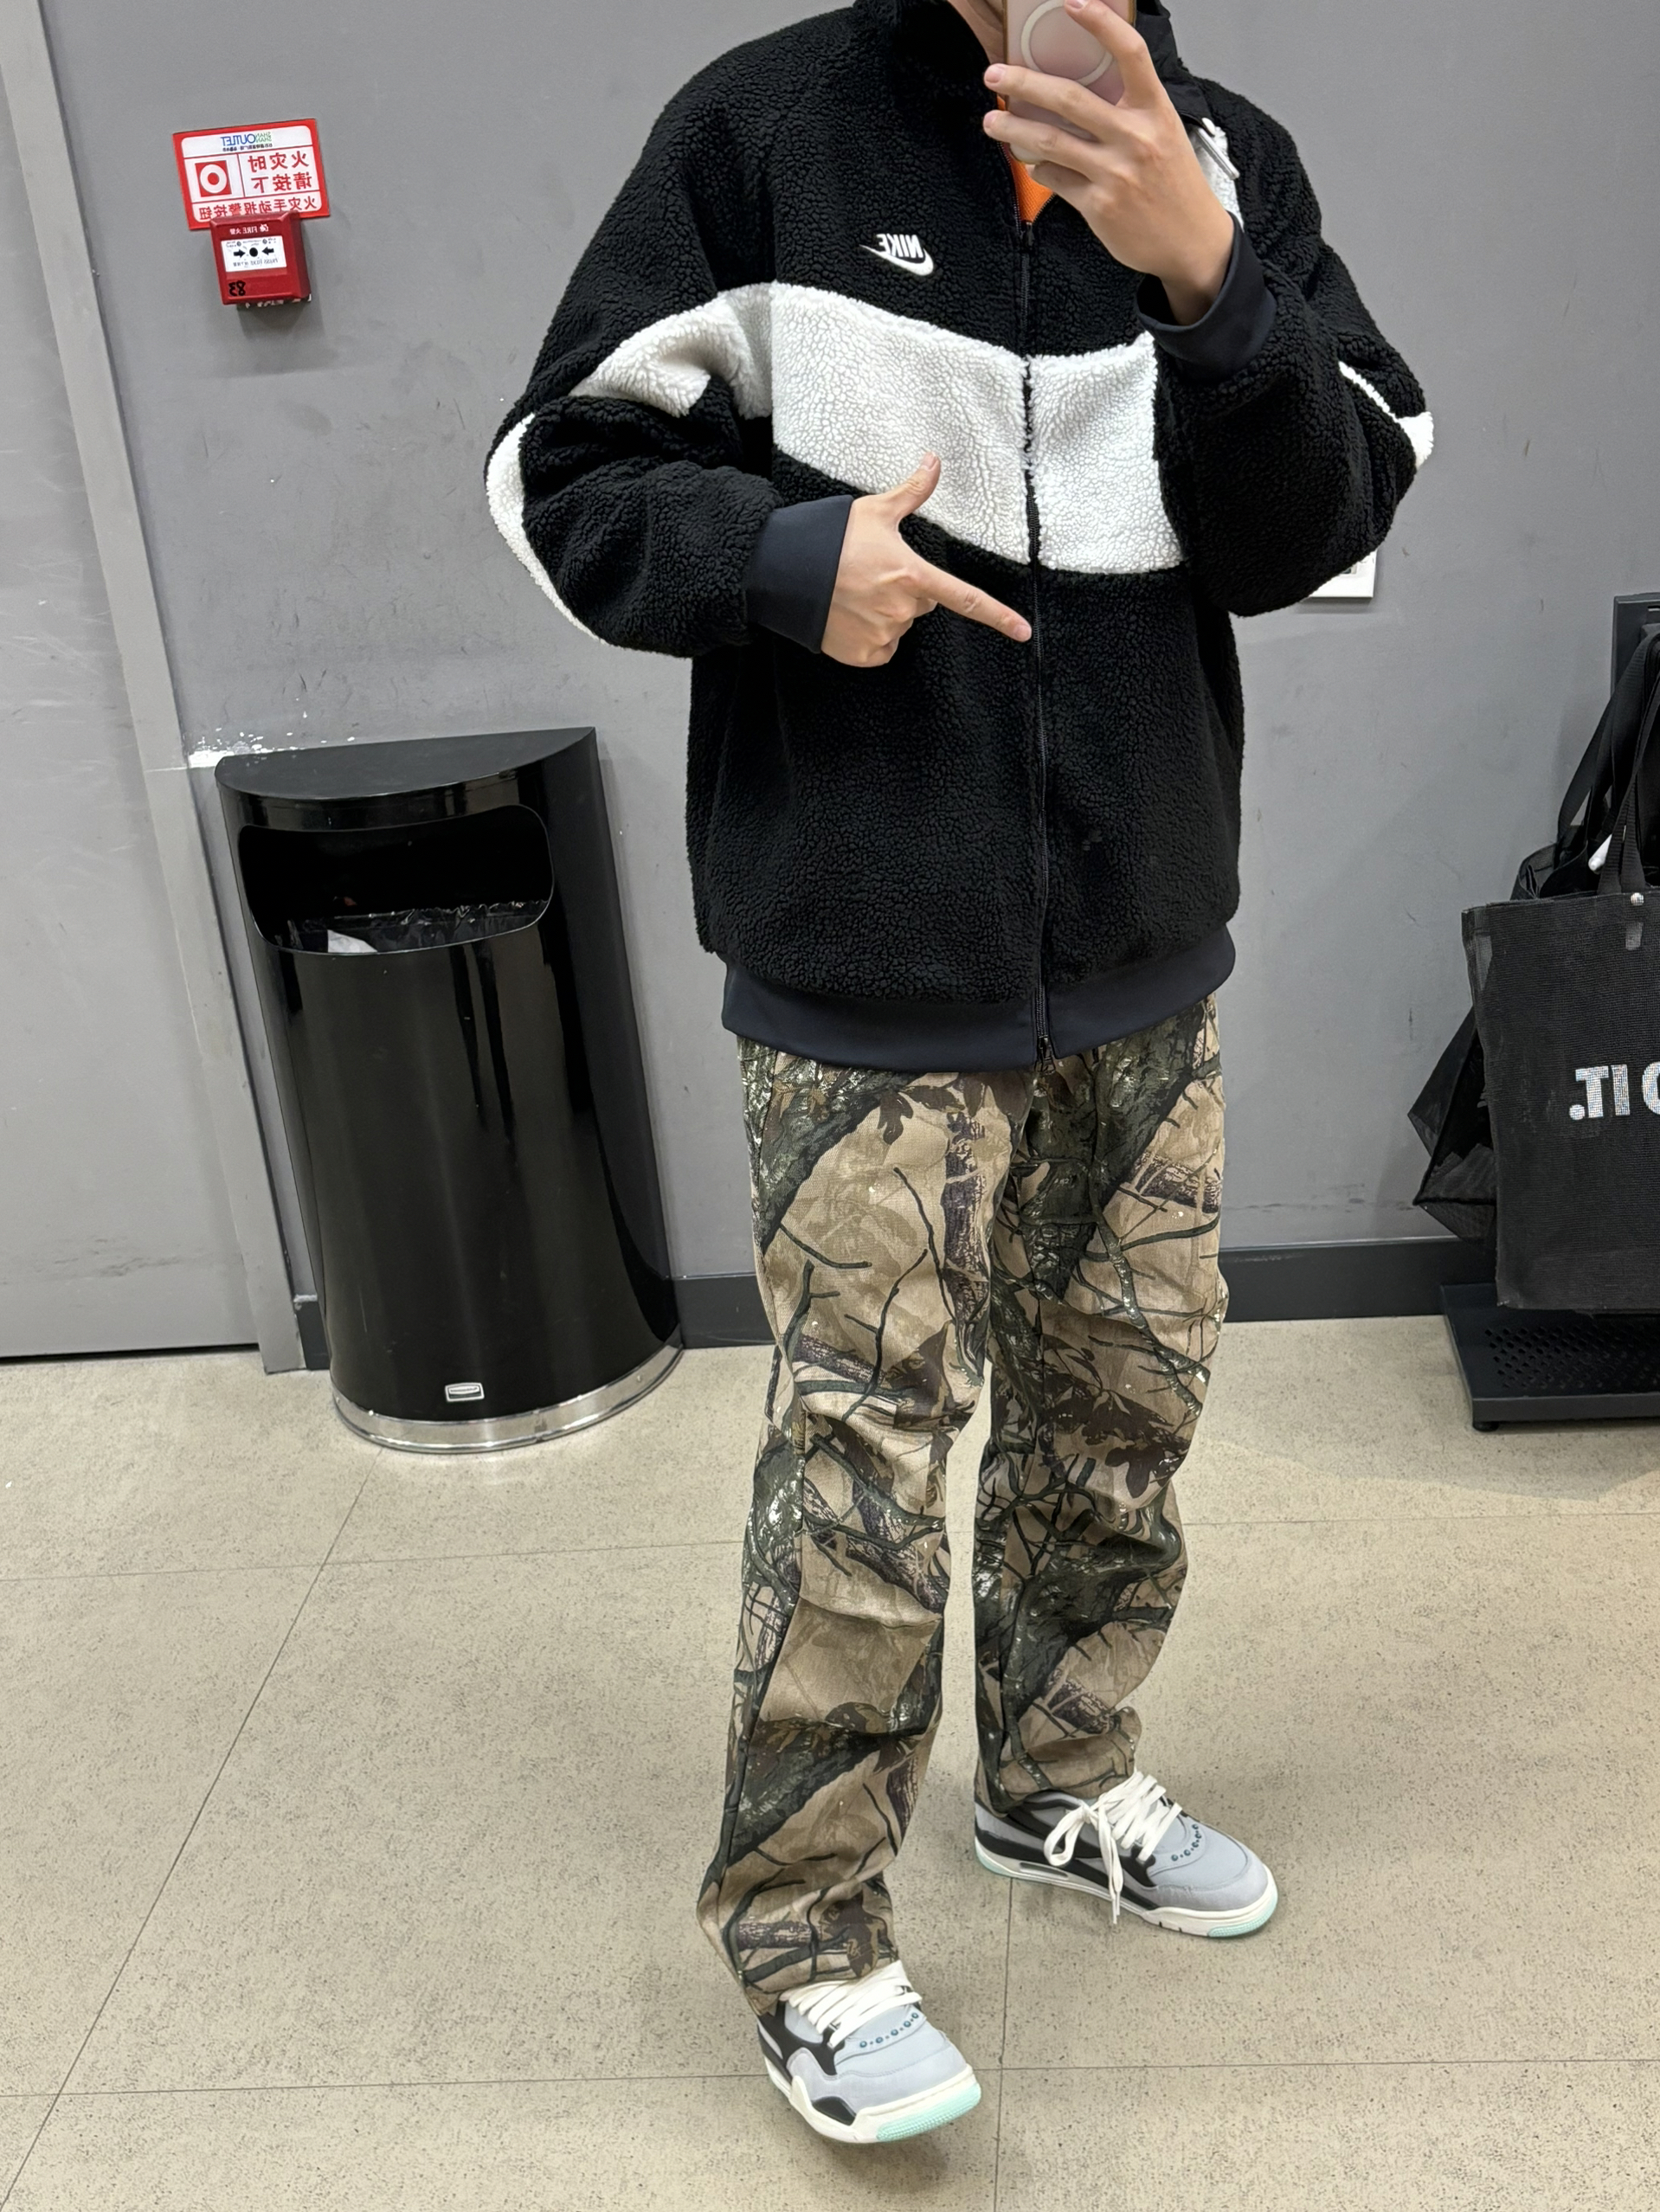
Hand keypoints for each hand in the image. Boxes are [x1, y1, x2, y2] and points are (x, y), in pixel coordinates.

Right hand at [821, 454, 1031, 667]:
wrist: (786, 573)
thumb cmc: (831, 540)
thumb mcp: (874, 511)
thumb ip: (912, 492)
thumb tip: (934, 459)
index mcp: (912, 575)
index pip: (965, 599)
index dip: (998, 617)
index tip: (1024, 633)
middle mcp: (902, 610)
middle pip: (922, 605)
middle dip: (906, 592)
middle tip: (874, 575)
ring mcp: (883, 634)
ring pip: (899, 627)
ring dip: (885, 614)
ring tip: (854, 594)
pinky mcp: (864, 654)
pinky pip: (881, 649)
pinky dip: (870, 637)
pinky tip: (849, 616)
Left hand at [983, 0, 1233, 324]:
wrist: (1190, 241)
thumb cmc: (1175, 185)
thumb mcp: (1164, 132)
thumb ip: (1129, 109)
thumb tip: (1081, 89)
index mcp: (1156, 110)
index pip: (1130, 53)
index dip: (1101, 23)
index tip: (1074, 4)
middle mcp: (1135, 138)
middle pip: (1069, 99)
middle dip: (1024, 83)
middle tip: (996, 75)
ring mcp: (1114, 173)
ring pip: (1049, 141)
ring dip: (1012, 130)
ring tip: (992, 122)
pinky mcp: (1097, 206)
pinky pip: (1054, 178)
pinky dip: (1039, 168)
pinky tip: (1034, 162)